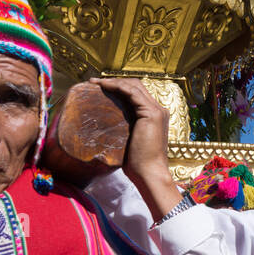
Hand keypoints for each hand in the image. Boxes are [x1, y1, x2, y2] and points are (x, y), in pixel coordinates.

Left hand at [87, 77, 180, 220]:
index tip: (100, 88)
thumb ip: (124, 130)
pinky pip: (132, 93)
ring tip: (96, 82)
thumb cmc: (138, 164)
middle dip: (115, 81)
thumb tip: (105, 127)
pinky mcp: (151, 113)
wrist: (149, 173)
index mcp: (154, 115)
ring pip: (134, 86)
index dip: (120, 87)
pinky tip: (104, 86)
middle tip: (95, 82)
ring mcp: (156, 110)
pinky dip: (118, 86)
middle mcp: (158, 109)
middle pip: (136, 86)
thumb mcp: (129, 141)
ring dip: (114, 81)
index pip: (137, 93)